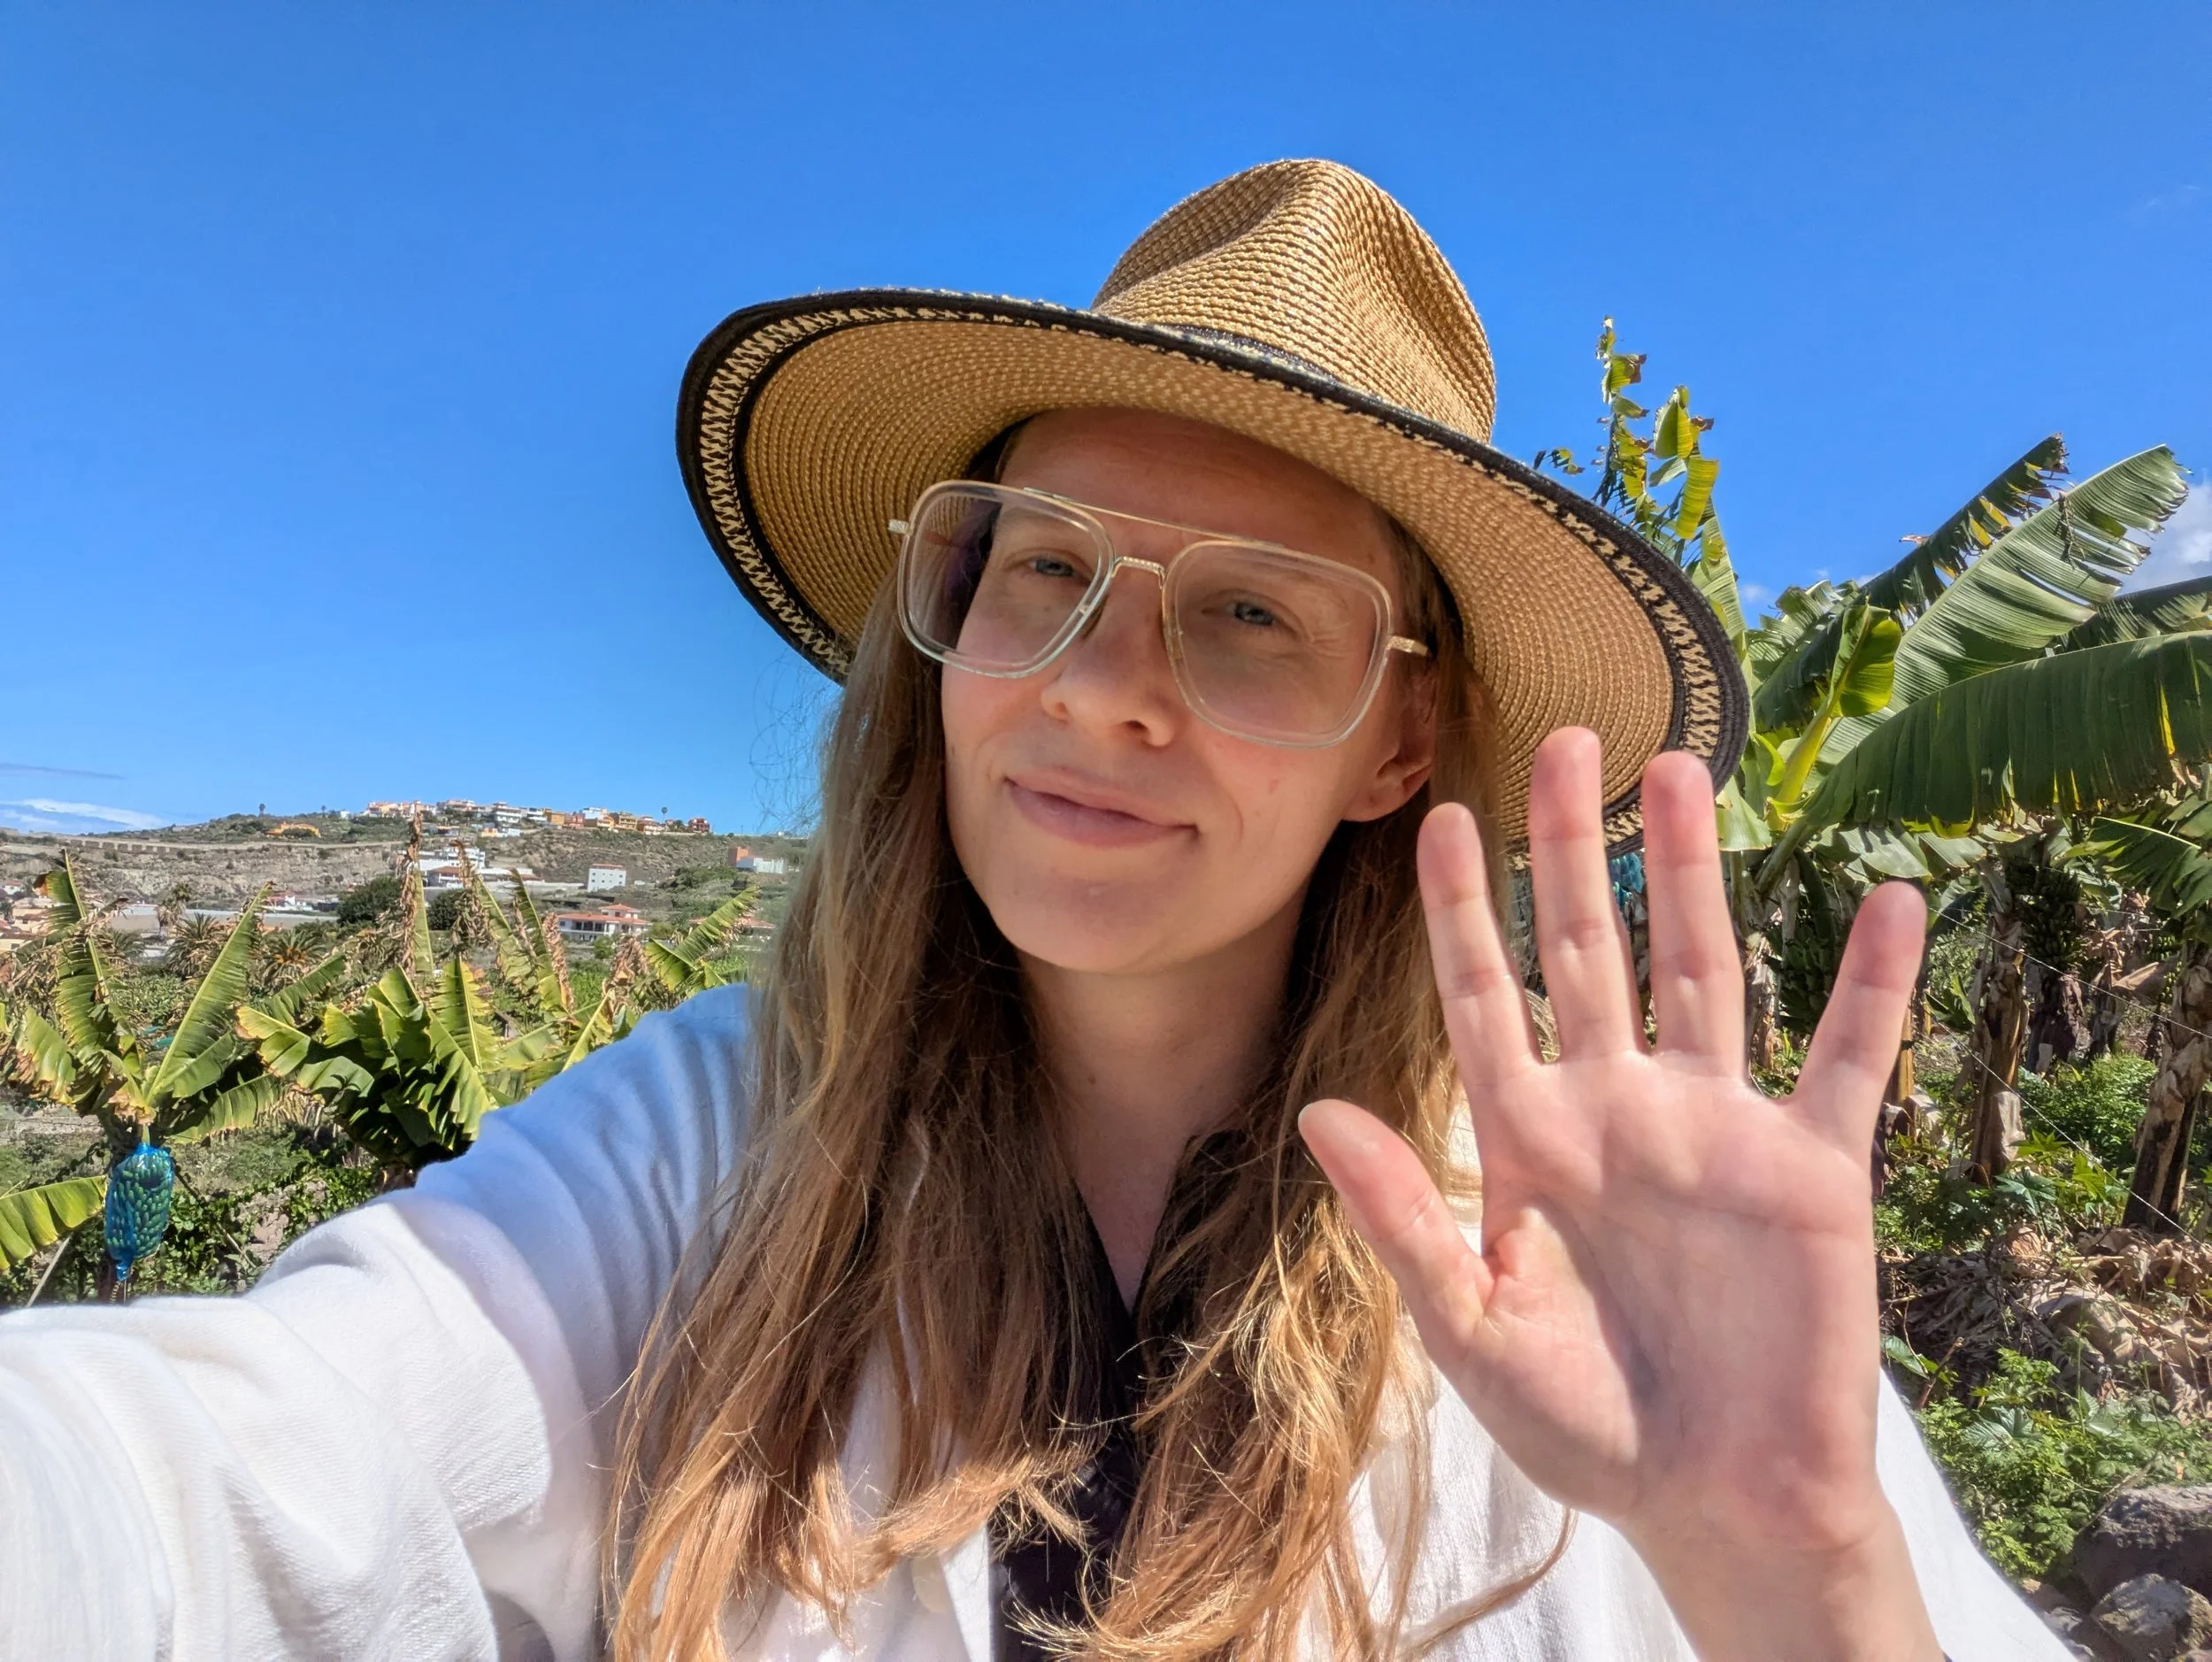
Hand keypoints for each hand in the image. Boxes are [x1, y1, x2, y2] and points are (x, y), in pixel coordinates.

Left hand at [1299, 729, 1942, 1661]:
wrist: (1720, 1503)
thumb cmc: (1583, 1429)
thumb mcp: (1471, 1329)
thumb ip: (1401, 1219)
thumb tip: (1315, 1113)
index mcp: (1530, 1141)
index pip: (1483, 998)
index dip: (1460, 910)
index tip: (1437, 815)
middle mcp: (1621, 1110)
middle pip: (1592, 949)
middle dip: (1574, 847)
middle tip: (1567, 739)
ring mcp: (1719, 1128)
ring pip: (1707, 969)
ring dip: (1697, 873)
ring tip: (1682, 770)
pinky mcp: (1814, 1167)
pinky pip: (1852, 1059)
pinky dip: (1875, 987)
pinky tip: (1892, 903)